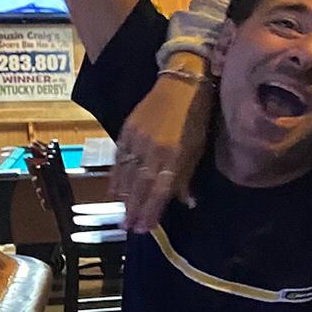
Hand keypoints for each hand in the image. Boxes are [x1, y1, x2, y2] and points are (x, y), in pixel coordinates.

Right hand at [111, 73, 211, 230]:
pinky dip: (115, 176)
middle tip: (128, 228)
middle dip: (134, 209)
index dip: (152, 210)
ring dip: (123, 196)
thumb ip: (188, 176)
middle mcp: (153, 149)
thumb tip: (187, 203)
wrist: (180, 83)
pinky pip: (118, 158)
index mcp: (174, 154)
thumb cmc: (196, 117)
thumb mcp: (198, 147)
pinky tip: (113, 190)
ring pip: (126, 174)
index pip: (160, 189)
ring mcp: (137, 139)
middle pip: (140, 185)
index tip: (144, 228)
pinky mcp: (126, 129)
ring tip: (121, 214)